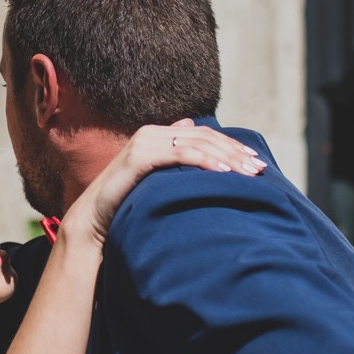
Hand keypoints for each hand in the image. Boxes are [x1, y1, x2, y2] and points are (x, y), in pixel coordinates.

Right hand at [67, 121, 264, 248]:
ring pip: (195, 143)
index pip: (203, 135)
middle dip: (235, 152)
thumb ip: (174, 160)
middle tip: (259, 168)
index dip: (231, 146)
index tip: (255, 162)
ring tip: (247, 172)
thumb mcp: (157, 181)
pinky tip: (222, 172)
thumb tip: (192, 132)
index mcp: (158, 135)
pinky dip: (203, 161)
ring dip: (225, 156)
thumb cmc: (127, 204)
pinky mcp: (139, 156)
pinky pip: (178, 154)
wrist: (94, 221)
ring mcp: (145, 142)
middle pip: (204, 137)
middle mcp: (152, 133)